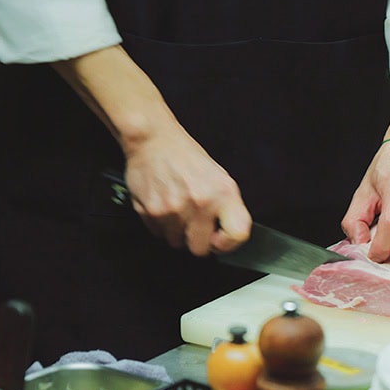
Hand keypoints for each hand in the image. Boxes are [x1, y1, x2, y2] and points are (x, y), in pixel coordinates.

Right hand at [124, 128, 250, 255]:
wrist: (154, 140)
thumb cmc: (186, 157)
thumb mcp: (219, 177)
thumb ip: (226, 208)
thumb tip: (226, 237)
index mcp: (223, 193)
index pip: (237, 234)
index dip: (228, 244)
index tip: (219, 239)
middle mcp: (200, 202)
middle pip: (199, 249)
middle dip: (196, 239)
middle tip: (193, 222)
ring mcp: (174, 209)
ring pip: (176, 242)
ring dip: (176, 230)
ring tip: (176, 206)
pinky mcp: (151, 211)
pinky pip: (157, 233)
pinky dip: (160, 223)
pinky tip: (163, 203)